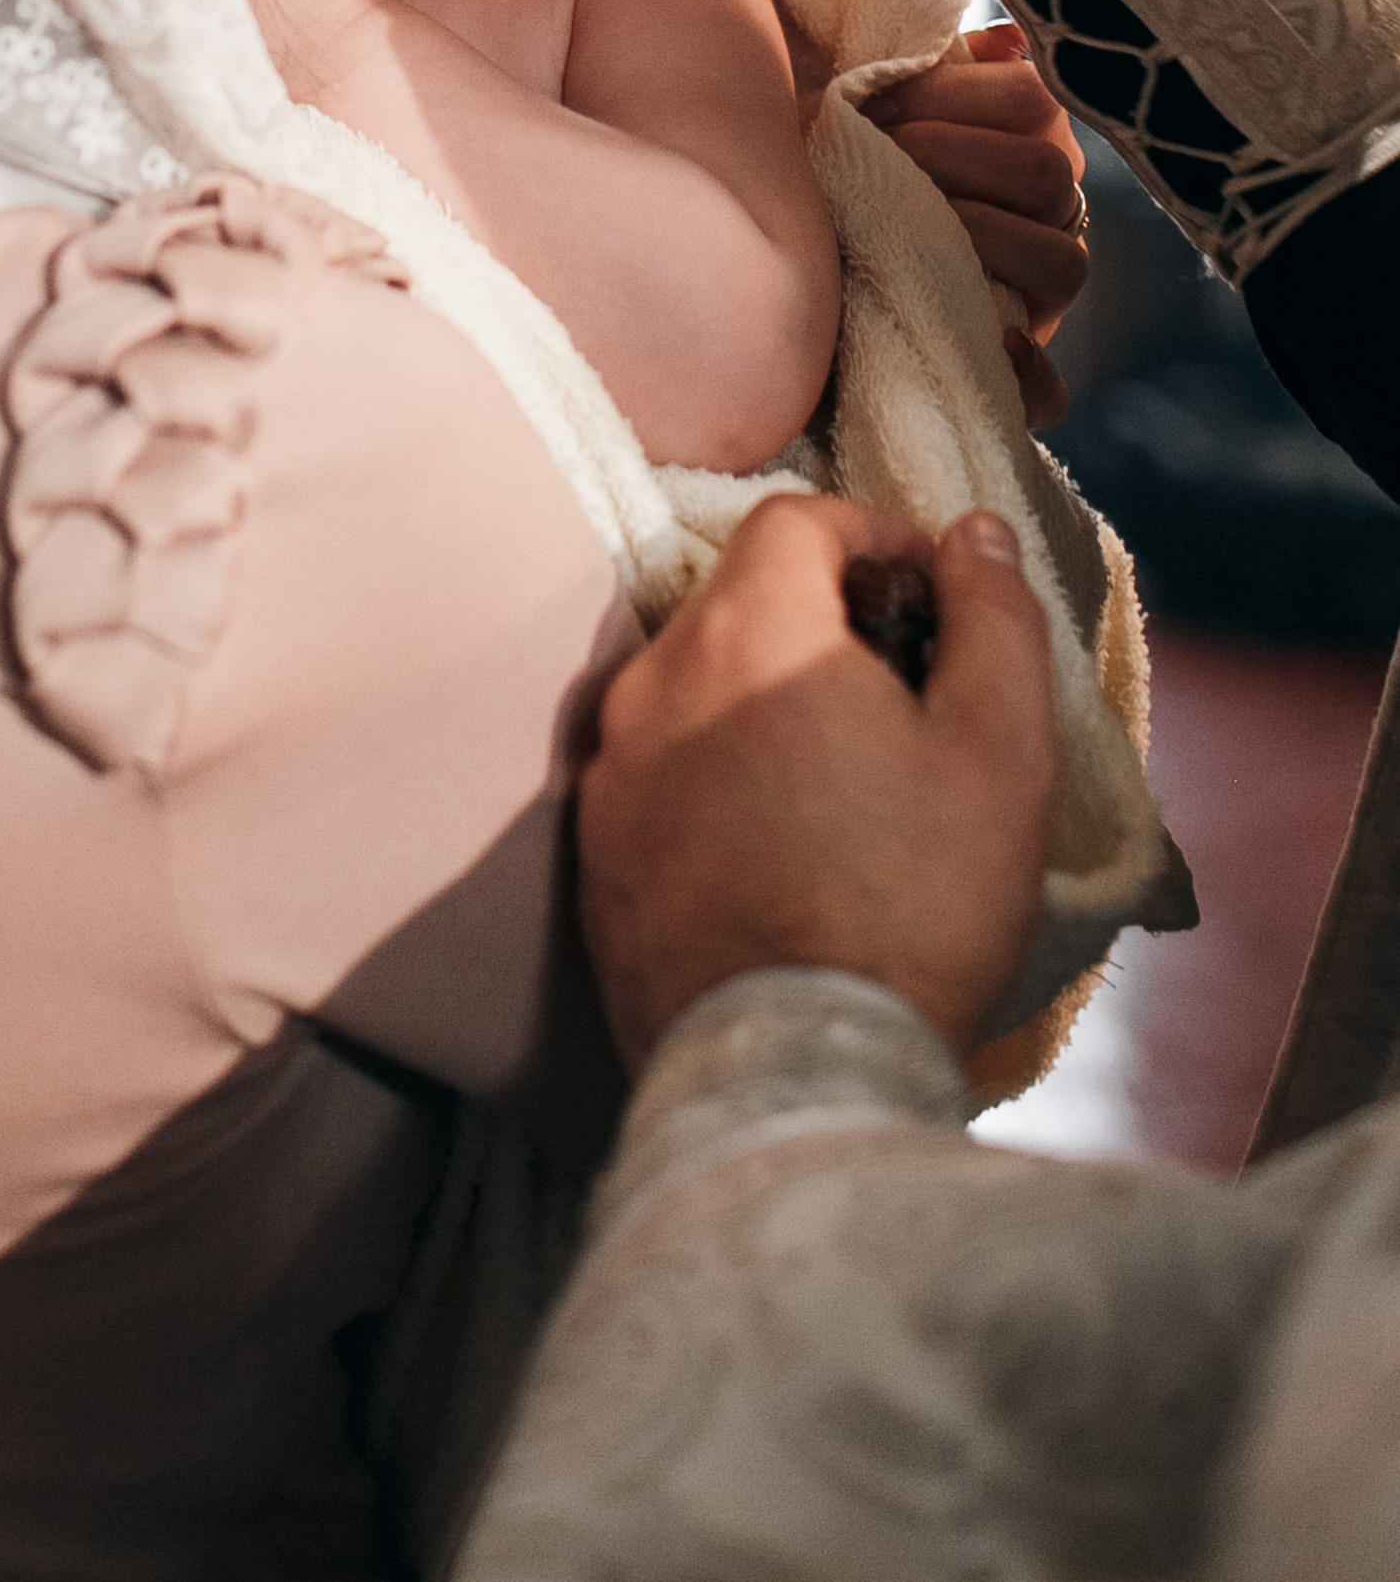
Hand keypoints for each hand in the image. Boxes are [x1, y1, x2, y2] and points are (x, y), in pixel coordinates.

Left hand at [579, 495, 1057, 1065]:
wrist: (798, 1075)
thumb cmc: (912, 905)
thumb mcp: (999, 752)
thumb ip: (993, 619)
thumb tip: (973, 532)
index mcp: (744, 633)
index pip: (793, 520)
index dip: (871, 534)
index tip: (929, 588)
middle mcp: (652, 682)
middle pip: (738, 597)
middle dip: (822, 614)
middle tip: (903, 686)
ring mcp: (610, 772)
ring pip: (694, 685)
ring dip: (766, 695)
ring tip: (848, 775)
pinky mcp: (595, 854)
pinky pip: (661, 770)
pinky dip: (719, 771)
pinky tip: (782, 840)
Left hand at [868, 25, 1087, 427]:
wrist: (779, 267)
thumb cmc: (831, 171)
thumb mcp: (873, 108)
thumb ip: (934, 66)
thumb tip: (1007, 40)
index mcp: (1024, 145)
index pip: (1031, 101)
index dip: (949, 95)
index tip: (872, 102)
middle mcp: (1049, 217)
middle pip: (1048, 172)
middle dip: (951, 156)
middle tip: (878, 158)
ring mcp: (1037, 297)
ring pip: (1063, 262)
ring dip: (976, 234)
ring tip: (900, 226)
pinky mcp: (1013, 373)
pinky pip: (1050, 392)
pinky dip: (1028, 374)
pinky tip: (993, 343)